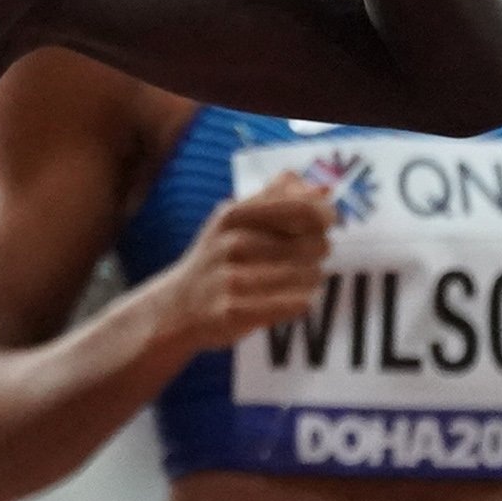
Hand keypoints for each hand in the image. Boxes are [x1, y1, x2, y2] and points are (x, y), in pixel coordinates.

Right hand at [156, 175, 334, 353]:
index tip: (325, 222)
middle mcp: (231, 243)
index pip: (304, 209)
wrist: (175, 306)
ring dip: (309, 280)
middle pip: (315, 244)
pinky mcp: (235, 311)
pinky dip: (299, 302)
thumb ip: (276, 197)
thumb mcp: (234, 218)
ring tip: (289, 281)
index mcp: (233, 214)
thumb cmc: (216, 259)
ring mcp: (231, 278)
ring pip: (310, 276)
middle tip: (300, 258)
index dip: (325, 215)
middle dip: (316, 252)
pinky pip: (297, 303)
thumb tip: (323, 189)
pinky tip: (284, 299)